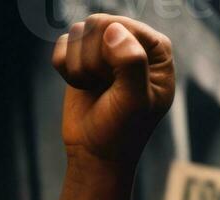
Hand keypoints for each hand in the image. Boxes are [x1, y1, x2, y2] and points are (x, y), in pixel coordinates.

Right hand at [53, 15, 174, 164]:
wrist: (95, 155)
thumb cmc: (121, 132)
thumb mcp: (134, 102)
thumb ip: (132, 63)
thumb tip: (114, 29)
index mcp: (157, 53)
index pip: (125, 27)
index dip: (113, 53)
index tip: (117, 81)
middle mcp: (133, 44)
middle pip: (99, 24)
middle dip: (94, 61)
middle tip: (105, 87)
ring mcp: (106, 49)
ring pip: (79, 31)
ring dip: (80, 67)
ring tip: (95, 89)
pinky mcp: (82, 57)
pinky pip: (62, 43)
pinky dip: (66, 68)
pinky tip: (81, 87)